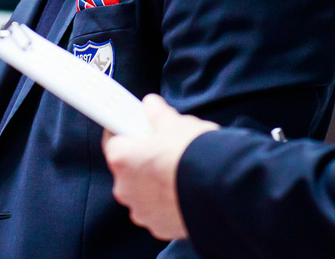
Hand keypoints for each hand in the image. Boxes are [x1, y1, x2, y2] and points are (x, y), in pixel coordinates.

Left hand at [102, 94, 219, 240]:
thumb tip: (152, 106)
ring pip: (143, 192)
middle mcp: (126, 188)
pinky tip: (185, 190)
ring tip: (178, 170)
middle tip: (162, 148)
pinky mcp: (160, 227)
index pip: (112, 141)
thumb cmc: (194, 155)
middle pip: (128, 169)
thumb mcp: (177, 124)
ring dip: (155, 183)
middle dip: (142, 159)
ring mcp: (142, 211)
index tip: (134, 127)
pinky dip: (168, 201)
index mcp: (122, 159)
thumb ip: (159, 114)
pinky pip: (159, 210)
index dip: (125, 132)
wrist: (222, 190)